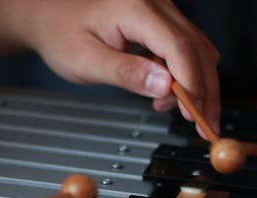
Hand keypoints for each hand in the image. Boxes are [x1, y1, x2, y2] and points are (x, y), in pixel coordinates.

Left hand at [22, 0, 219, 136]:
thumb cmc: (62, 35)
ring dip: (198, 86)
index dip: (191, 84)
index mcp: (135, 8)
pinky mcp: (162, 23)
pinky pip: (186, 50)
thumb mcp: (87, 61)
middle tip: (205, 127)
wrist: (51, 16)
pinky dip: (186, 76)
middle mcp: (156, 4)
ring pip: (199, 50)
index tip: (193, 114)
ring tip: (179, 114)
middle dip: (205, 92)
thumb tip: (164, 86)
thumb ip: (125, 73)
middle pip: (198, 49)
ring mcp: (163, 11)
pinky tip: (168, 97)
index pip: (178, 47)